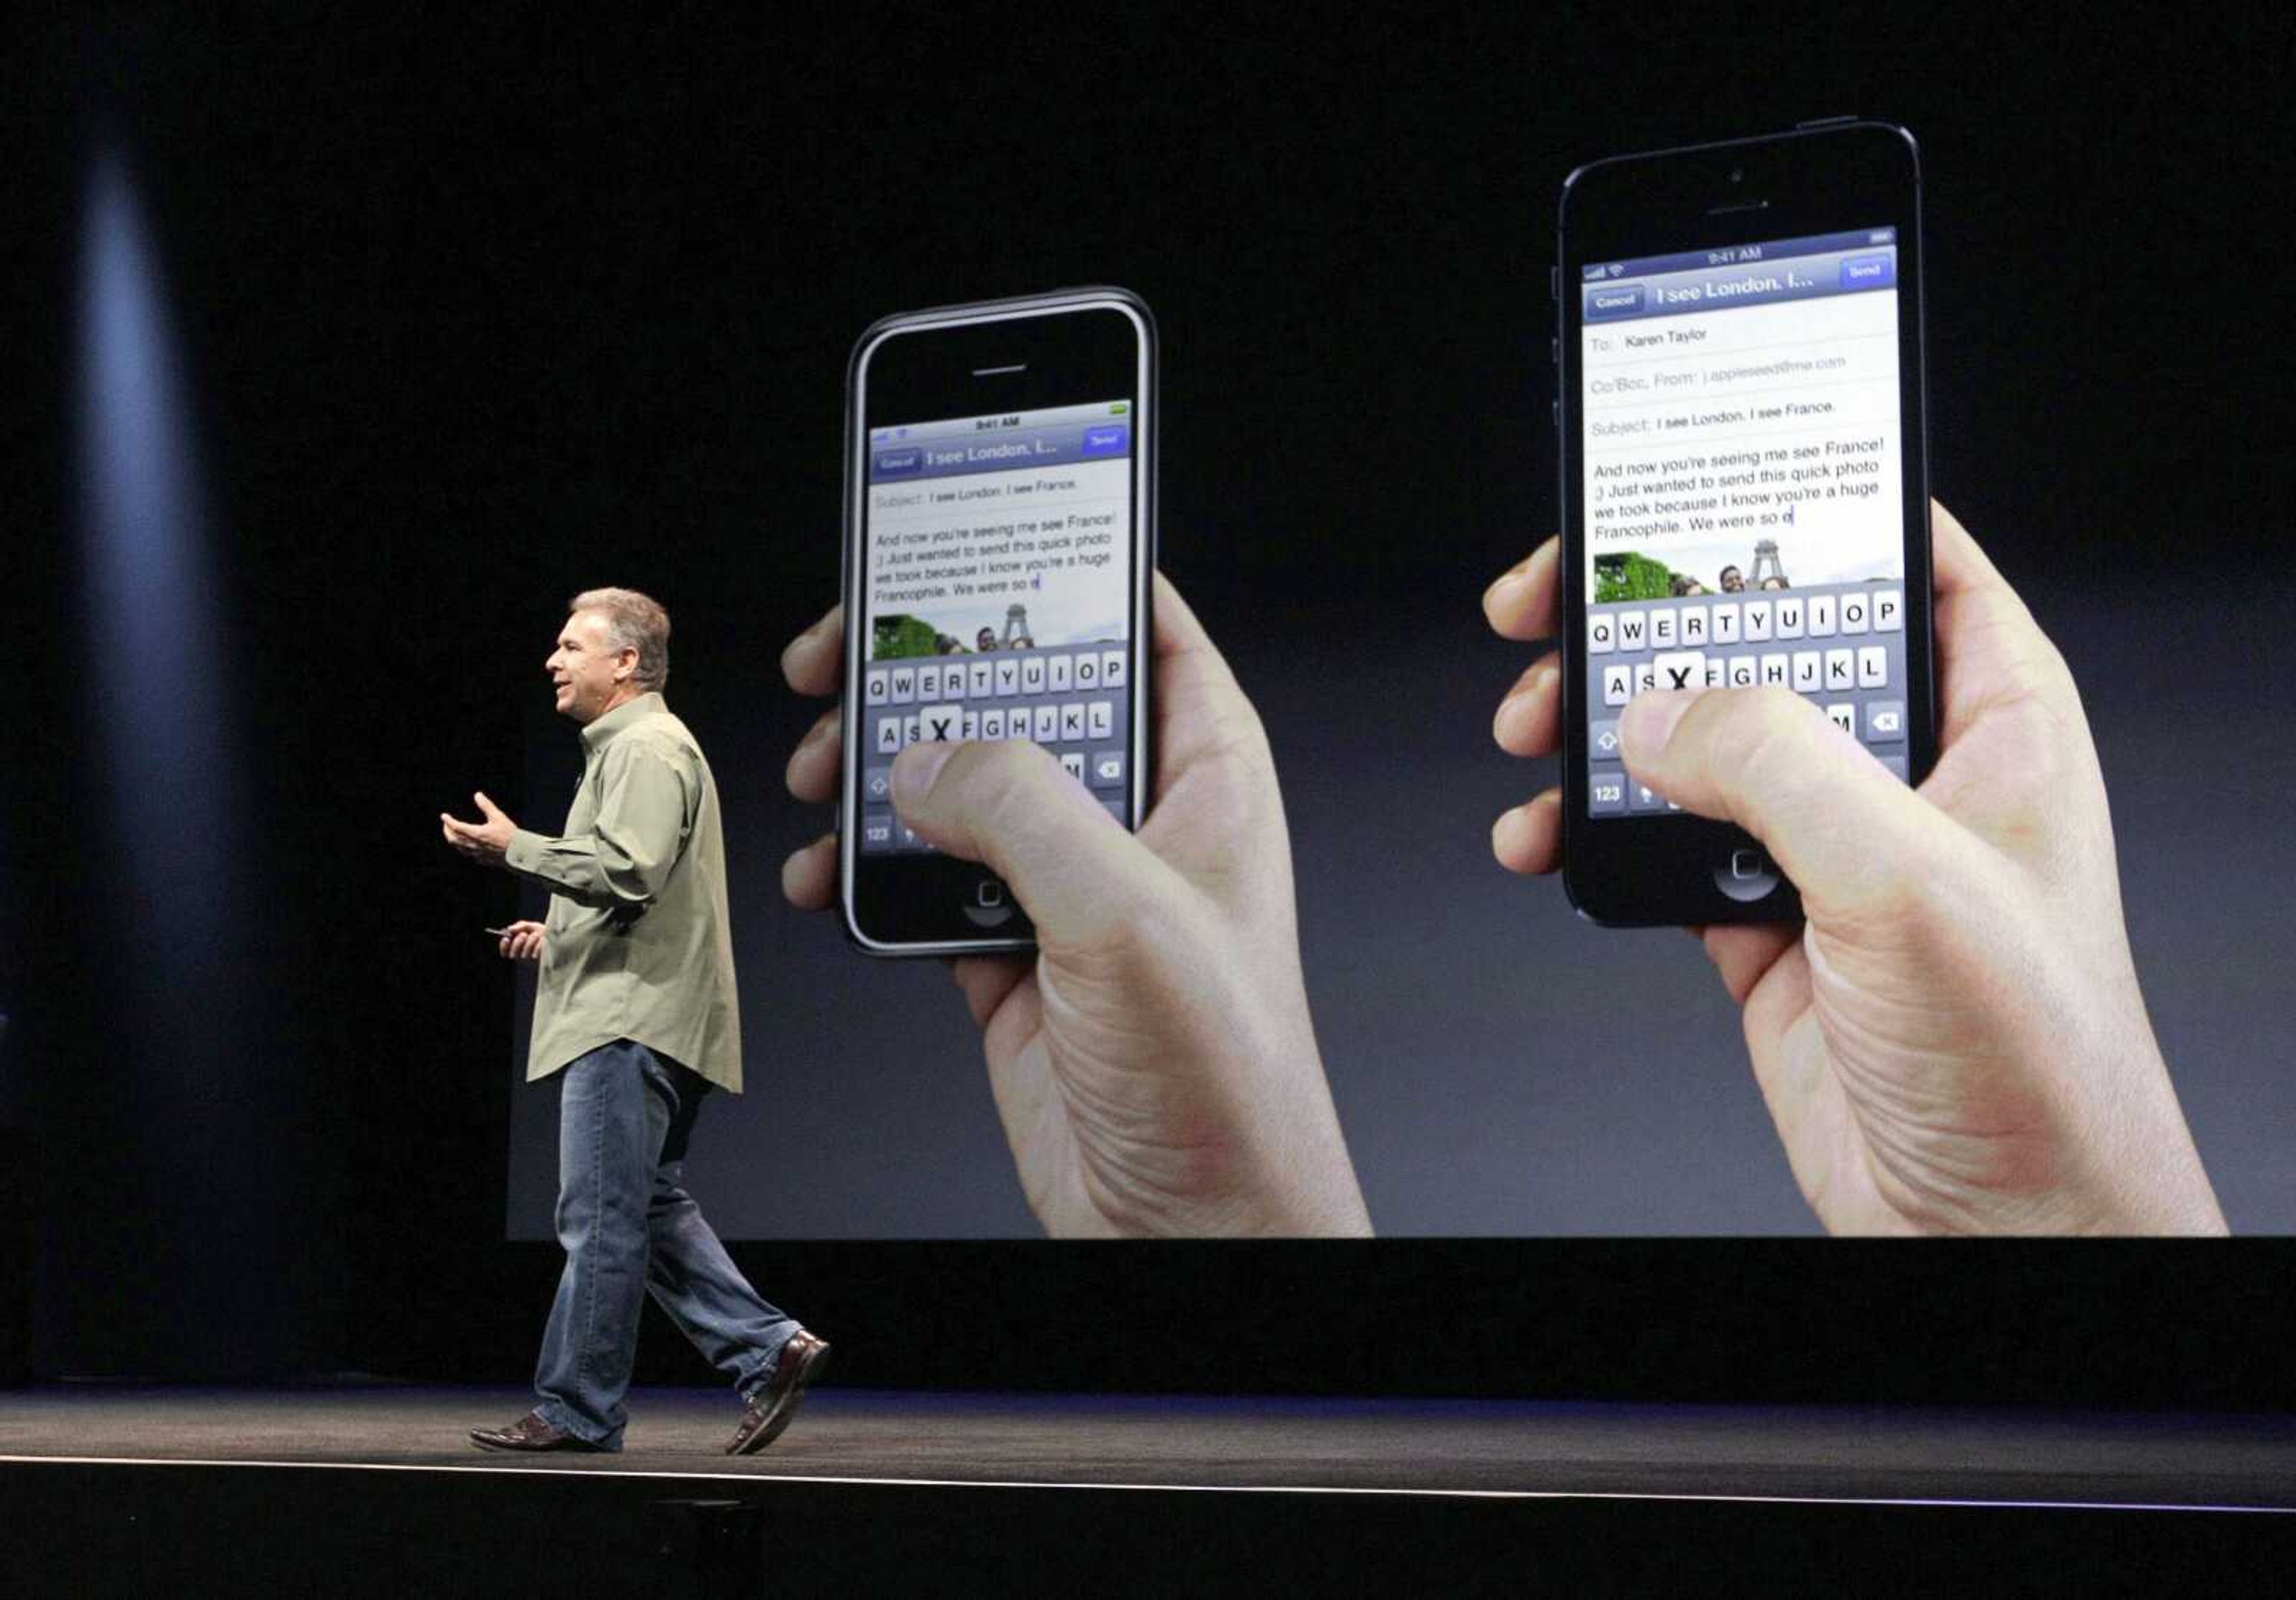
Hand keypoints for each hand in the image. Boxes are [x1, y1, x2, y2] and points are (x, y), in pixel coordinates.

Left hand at [441, 791, 517, 867]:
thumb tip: (477, 795)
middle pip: (453, 839)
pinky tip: (466, 844)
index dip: (448, 821)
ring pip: (458, 847)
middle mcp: (473, 845)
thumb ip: (486, 806)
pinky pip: (467, 853)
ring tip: (453, 833)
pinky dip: (462, 847)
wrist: (518, 853)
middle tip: (446, 824)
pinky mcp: (481, 859)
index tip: (444, 816)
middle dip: (447, 831)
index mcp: (476, 833)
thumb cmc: (510, 835)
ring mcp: (476, 853)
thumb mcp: (498, 817)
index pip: (456, 827)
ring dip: (453, 839)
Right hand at [496, 920, 545, 960]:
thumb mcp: (532, 926)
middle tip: (523, 935)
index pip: (505, 952)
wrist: (560, 937)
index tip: (506, 938)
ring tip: (537, 935)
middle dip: (517, 942)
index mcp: (518, 948)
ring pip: (524, 952)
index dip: (503, 946)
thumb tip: (509, 929)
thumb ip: (521, 926)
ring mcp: (532, 961)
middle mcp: (523, 956)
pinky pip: (536, 952)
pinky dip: (539, 944)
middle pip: (512, 954)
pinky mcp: (540, 962)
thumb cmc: (544, 933)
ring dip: (531, 940)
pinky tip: (544, 942)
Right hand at [780, 577, 1371, 1236]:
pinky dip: (865, 872)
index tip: (968, 548)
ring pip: (957, 788)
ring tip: (824, 770)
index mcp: (1205, 771)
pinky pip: (921, 883)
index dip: (1061, 572)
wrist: (1192, 1223)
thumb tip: (927, 756)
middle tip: (848, 661)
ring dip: (879, 774)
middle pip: (1022, 696)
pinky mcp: (1009, 954)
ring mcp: (1068, 885)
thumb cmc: (1226, 1077)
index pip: (1140, 624)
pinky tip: (831, 873)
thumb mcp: (1126, 912)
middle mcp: (1135, 817)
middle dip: (929, 676)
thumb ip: (1021, 809)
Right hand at [1484, 503, 2224, 1234]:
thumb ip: (1778, 765)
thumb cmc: (2034, 1064)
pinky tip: (1545, 835)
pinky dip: (1587, 833)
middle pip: (1760, 641)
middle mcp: (1907, 769)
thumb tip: (1659, 711)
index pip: (1899, 558)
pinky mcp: (1761, 922)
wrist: (1994, 1230)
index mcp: (1993, 718)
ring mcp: (1828, 847)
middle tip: (1554, 610)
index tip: (1689, 492)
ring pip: (1691, 742)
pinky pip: (1655, 846)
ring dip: (1598, 732)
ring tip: (1531, 729)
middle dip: (1648, 623)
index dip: (1797, 510)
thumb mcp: (1909, 880)